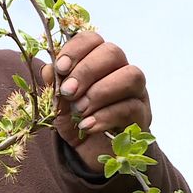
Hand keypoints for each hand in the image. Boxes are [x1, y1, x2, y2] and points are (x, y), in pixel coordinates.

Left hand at [41, 31, 150, 171]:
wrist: (92, 153)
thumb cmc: (76, 121)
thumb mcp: (58, 105)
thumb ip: (54, 86)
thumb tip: (49, 69)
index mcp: (96, 62)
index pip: (92, 39)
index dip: (76, 49)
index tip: (60, 68)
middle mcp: (119, 70)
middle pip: (113, 53)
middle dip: (87, 71)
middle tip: (68, 92)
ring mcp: (136, 92)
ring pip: (130, 75)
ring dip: (100, 92)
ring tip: (79, 110)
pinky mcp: (143, 115)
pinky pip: (131, 107)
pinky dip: (104, 116)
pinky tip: (87, 126)